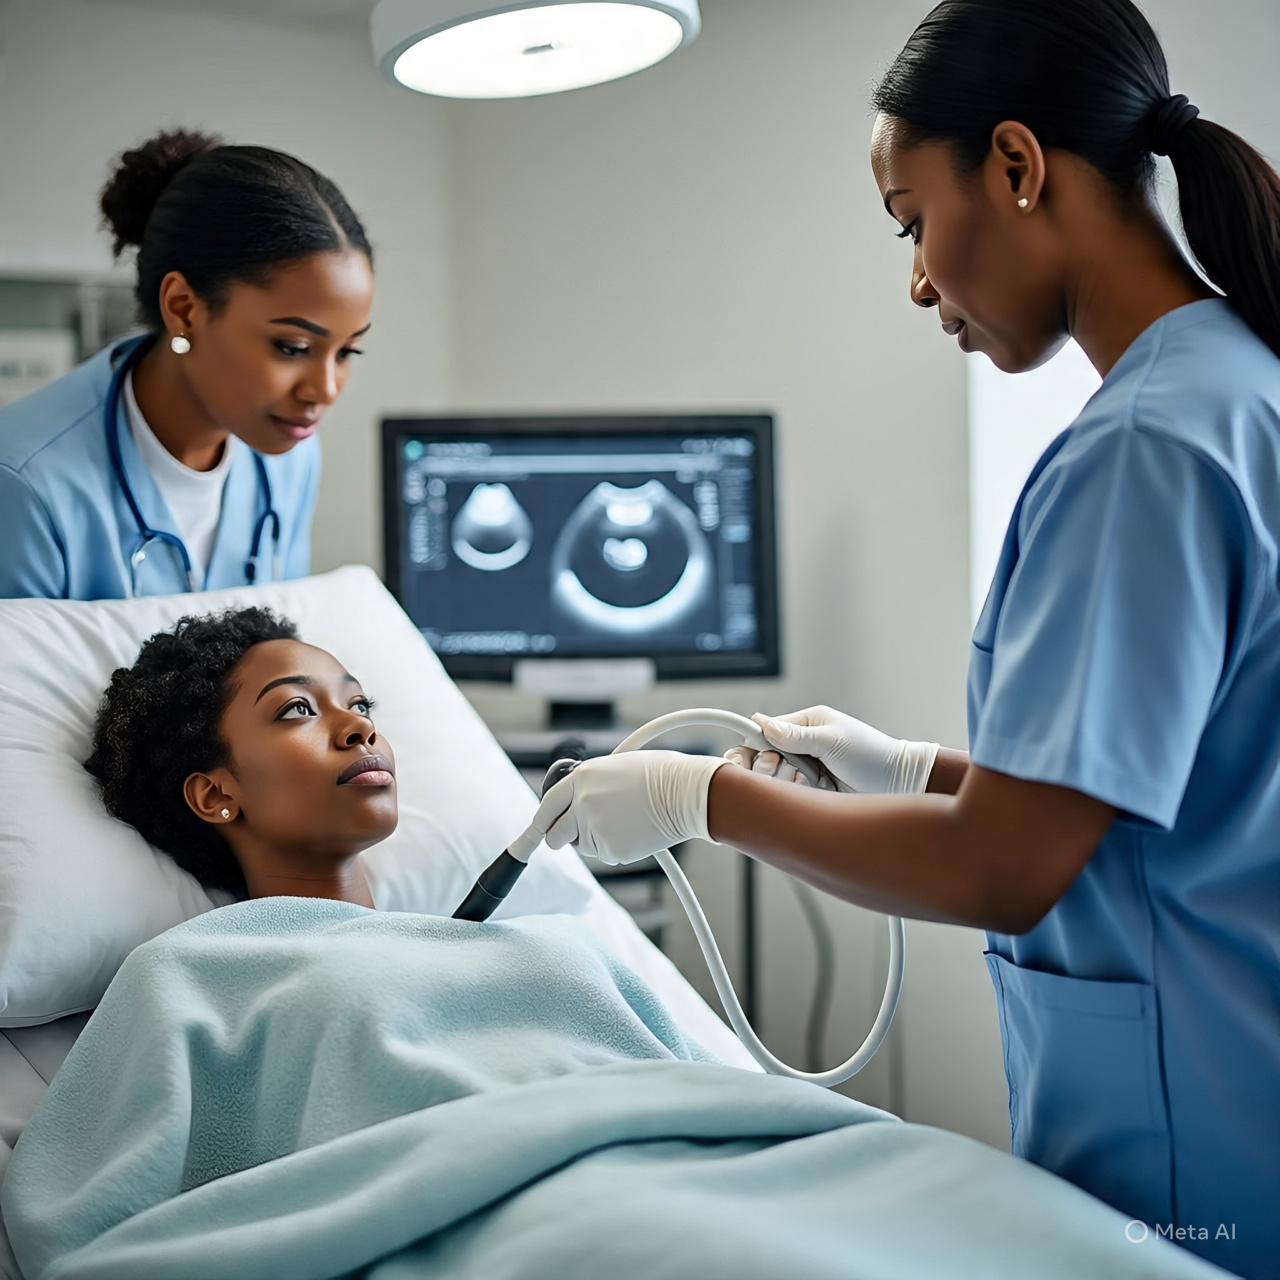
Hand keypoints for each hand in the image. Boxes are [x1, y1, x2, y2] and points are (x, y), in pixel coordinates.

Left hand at [529, 751, 726, 865]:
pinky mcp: (611, 850)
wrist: (687, 793)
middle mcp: (582, 803)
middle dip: (563, 838)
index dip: (542, 820)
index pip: (548, 804)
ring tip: (631, 819)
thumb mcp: (617, 767)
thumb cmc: (660, 775)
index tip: (539, 830)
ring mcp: (595, 828)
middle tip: (583, 834)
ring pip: (586, 846)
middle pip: (555, 835)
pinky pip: (607, 855)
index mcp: (582, 778)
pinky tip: (639, 831)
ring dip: (600, 839)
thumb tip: (576, 803)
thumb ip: (591, 785)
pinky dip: (620, 848)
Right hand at [738, 706, 938, 794]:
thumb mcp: (833, 741)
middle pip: (765, 756)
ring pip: (775, 779)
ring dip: (786, 783)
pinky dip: (796, 796)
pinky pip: (790, 795)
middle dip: (771, 767)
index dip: (754, 745)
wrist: (899, 783)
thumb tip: (760, 721)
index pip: (766, 731)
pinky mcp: (812, 790)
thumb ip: (795, 735)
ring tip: (809, 782)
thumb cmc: (872, 754)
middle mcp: (803, 745)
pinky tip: (812, 793)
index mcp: (806, 724)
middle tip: (790, 771)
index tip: (742, 759)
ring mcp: (807, 768)